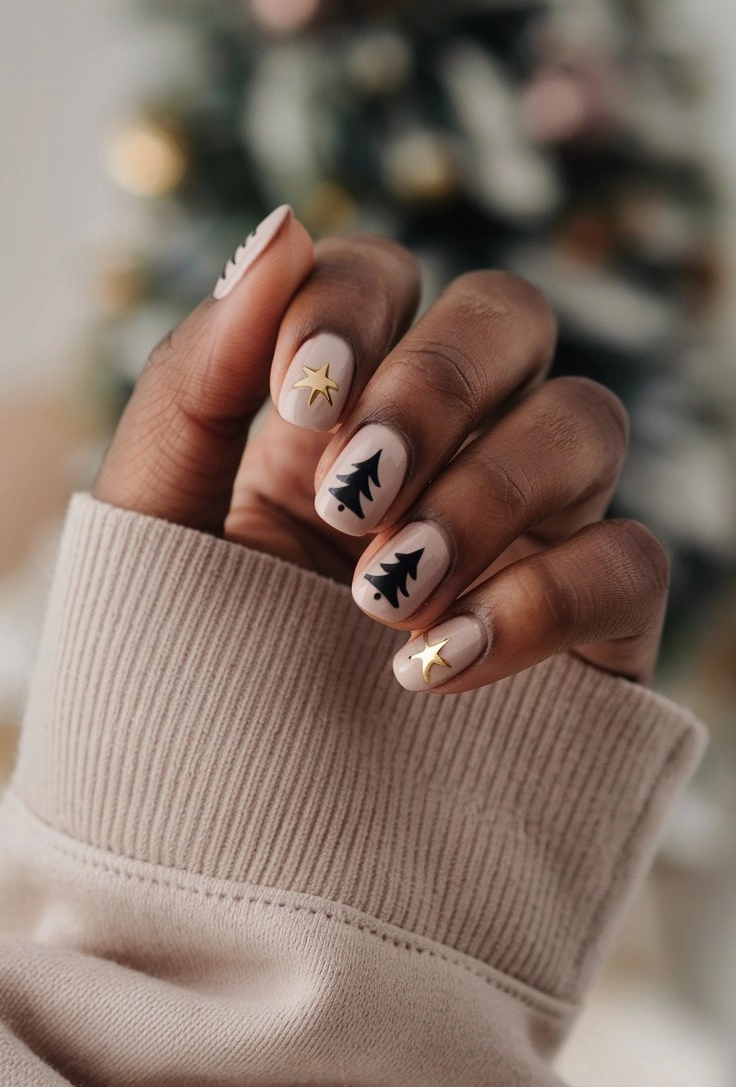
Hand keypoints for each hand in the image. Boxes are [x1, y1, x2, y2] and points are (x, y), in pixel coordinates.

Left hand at [92, 208, 668, 694]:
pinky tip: (437, 663)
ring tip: (382, 595)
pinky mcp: (591, 625)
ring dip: (484, 493)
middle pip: (508, 315)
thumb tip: (277, 228)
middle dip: (435, 384)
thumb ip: (198, 375)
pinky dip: (538, 598)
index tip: (298, 398)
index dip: (351, 308)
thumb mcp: (158, 524)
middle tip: (352, 491)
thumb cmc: (192, 681)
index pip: (382, 277)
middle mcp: (445, 447)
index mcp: (336, 409)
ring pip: (585, 419)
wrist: (240, 858)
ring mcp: (529, 528)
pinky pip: (630, 559)